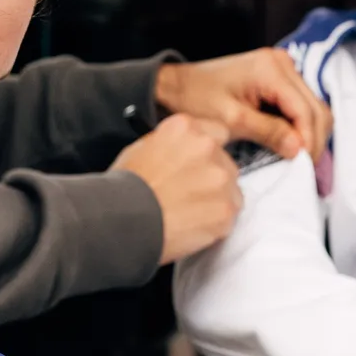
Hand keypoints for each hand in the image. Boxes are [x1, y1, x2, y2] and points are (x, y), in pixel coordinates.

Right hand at [111, 113, 239, 263]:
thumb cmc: (124, 188)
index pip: (217, 132)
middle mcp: (208, 147)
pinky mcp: (226, 209)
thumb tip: (181, 150)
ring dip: (217, 201)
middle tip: (191, 194)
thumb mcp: (140, 149)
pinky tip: (192, 227)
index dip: (209, 152)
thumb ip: (171, 144)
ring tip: (189, 215)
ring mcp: (220, 179)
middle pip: (225, 163)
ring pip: (231, 190)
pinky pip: (229, 216)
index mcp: (185, 128)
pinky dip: (215, 224)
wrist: (124, 220)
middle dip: (213, 178)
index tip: (201, 164)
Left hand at [155, 49, 331, 162]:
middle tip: (304, 168)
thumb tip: (299, 149)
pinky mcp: (279, 77)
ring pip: (313, 107)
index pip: (305, 110)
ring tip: (298, 159)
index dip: (308, 140)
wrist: (176, 85)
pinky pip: (300, 105)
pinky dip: (300, 126)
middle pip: (316, 108)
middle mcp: (283, 63)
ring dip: (310, 134)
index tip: (304, 166)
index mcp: (271, 69)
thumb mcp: (231, 120)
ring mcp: (283, 68)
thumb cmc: (195, 99)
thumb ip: (268, 132)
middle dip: (313, 140)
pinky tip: (291, 144)